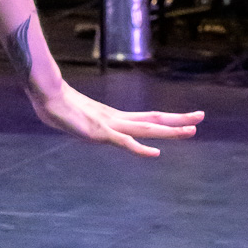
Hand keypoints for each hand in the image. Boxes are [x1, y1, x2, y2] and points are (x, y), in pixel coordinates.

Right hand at [28, 81, 202, 156]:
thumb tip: (80, 119)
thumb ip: (83, 121)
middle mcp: (118, 120)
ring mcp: (110, 125)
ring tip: (191, 129)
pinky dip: (140, 148)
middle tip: (201, 116)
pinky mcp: (100, 132)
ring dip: (169, 130)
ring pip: (146, 129)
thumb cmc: (57, 105)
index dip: (169, 119)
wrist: (46, 95)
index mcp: (115, 118)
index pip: (149, 118)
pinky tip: (154, 152)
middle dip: (179, 120)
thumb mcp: (76, 118)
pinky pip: (124, 141)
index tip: (186, 119)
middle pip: (154, 120)